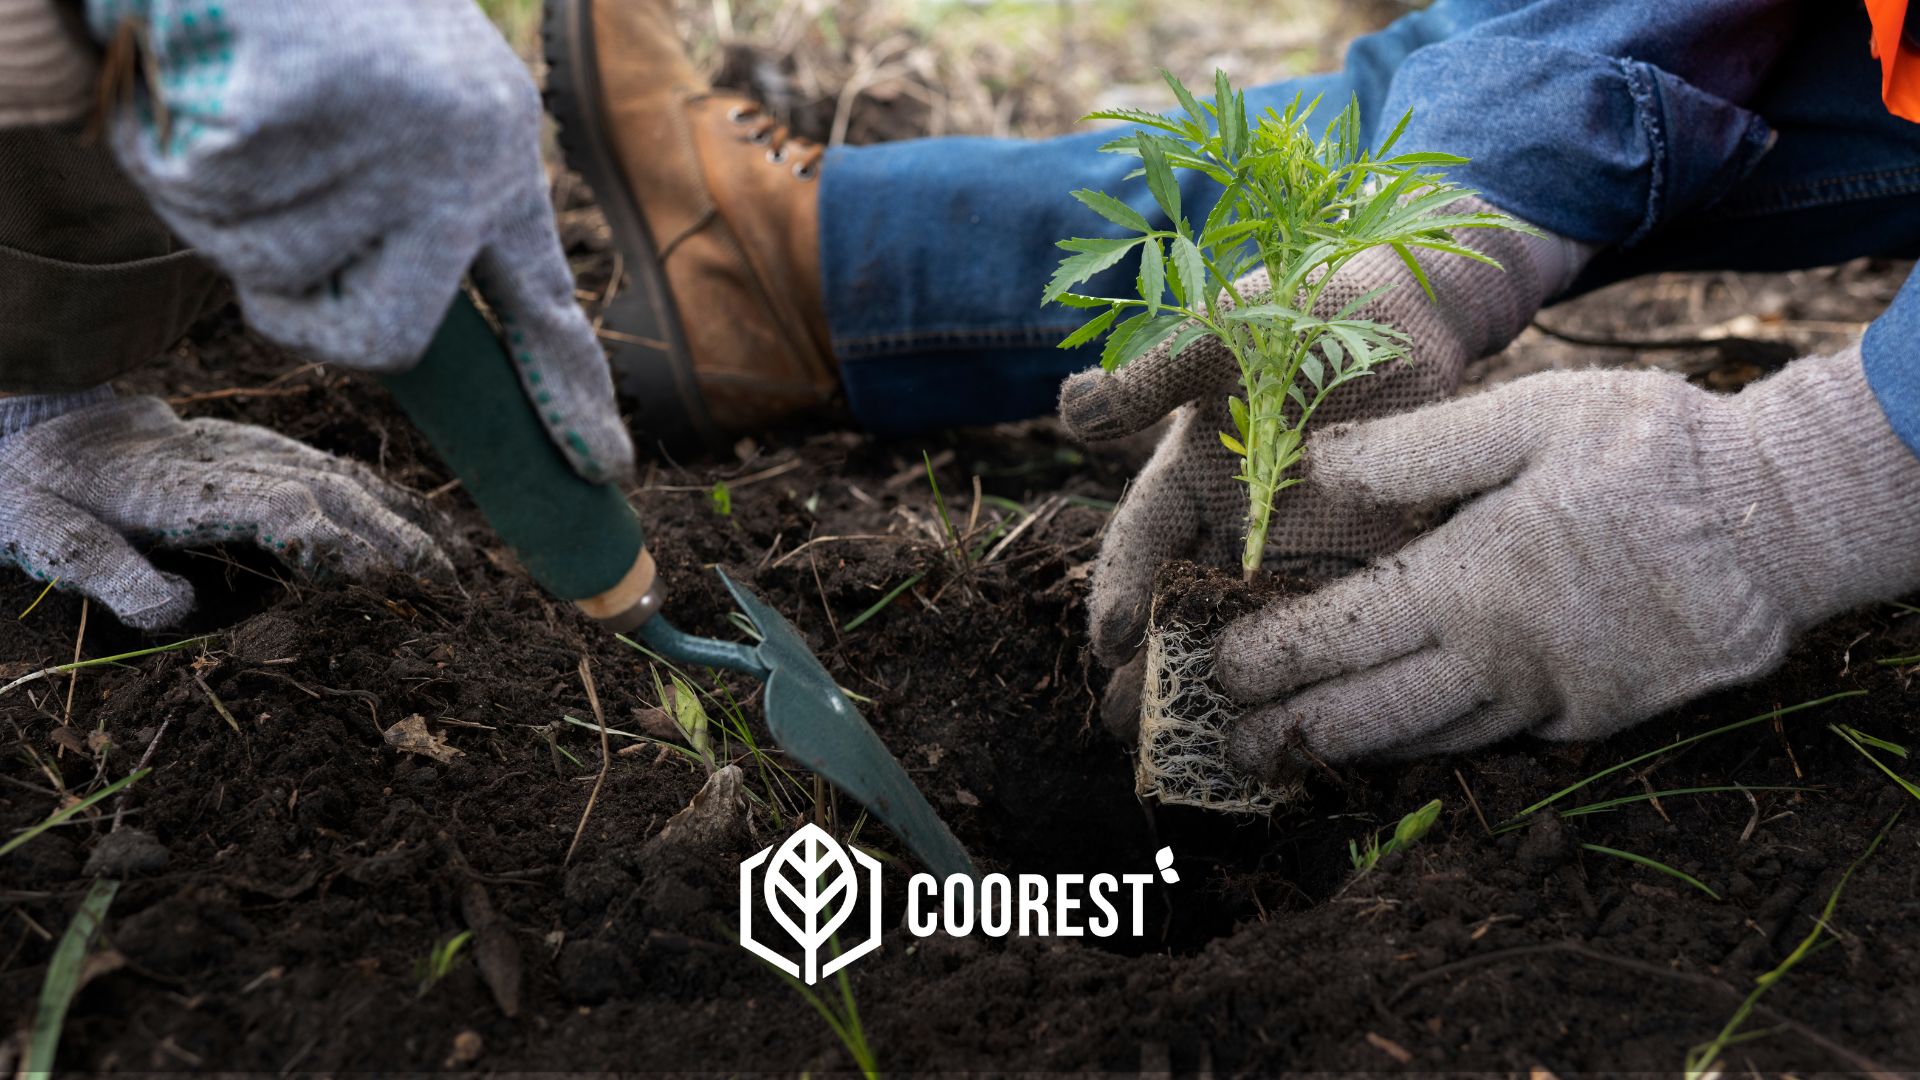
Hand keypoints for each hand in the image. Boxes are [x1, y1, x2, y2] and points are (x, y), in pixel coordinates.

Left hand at [0, 396, 452, 629]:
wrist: (45, 421)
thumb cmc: (42, 489)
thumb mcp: (41, 531)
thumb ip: (102, 569)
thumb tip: (178, 610)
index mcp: (183, 485)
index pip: (282, 508)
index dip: (338, 546)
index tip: (385, 590)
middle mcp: (237, 460)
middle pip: (338, 497)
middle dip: (400, 549)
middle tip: (450, 603)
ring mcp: (262, 450)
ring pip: (355, 484)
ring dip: (413, 531)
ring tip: (464, 581)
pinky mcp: (276, 452)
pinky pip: (353, 476)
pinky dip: (404, 507)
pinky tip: (441, 538)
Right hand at [87, 0, 630, 481]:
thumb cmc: (330, 14)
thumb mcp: (421, 103)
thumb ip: (430, 212)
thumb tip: (401, 330)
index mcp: (495, 158)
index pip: (543, 302)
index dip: (568, 394)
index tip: (608, 468)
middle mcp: (459, 158)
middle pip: (381, 339)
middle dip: (306, 311)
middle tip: (272, 229)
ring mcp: (382, 139)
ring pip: (269, 266)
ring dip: (223, 209)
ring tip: (240, 108)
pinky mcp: (297, 110)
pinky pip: (205, 201)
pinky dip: (170, 154)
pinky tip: (200, 82)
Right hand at [1059, 201, 1585, 737]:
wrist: (1398, 303)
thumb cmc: (1294, 306)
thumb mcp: (1216, 332)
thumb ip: (1152, 376)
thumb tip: (1069, 410)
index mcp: (1186, 474)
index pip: (1141, 545)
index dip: (1121, 591)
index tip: (1110, 641)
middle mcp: (1235, 522)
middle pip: (1187, 607)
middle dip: (1156, 669)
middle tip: (1129, 728)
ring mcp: (1299, 544)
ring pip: (1258, 629)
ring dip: (1232, 687)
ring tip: (1205, 749)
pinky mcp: (1366, 555)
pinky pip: (1339, 616)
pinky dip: (1321, 665)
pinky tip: (1309, 718)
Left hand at [1216, 345, 1919, 776]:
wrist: (1781, 524)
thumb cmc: (1654, 454)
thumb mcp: (1533, 416)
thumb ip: (1417, 449)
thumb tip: (1316, 461)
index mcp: (1467, 580)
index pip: (1337, 635)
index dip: (1266, 658)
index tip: (1213, 668)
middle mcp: (1496, 657)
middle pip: (1366, 714)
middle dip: (1289, 732)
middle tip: (1228, 742)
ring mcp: (1546, 699)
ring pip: (1424, 740)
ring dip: (1351, 751)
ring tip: (1294, 754)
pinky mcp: (1590, 718)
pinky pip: (1491, 741)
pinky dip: (1433, 744)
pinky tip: (1402, 738)